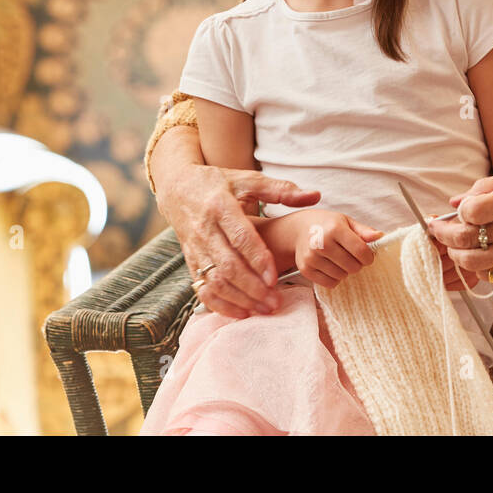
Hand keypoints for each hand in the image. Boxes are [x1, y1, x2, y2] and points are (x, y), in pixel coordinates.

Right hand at [157, 154, 321, 318]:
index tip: (275, 278)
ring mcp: (195, 248)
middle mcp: (205, 229)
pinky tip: (241, 312)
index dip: (258, 260)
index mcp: (221, 206)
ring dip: (240, 299)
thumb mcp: (247, 180)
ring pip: (215, 281)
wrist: (177, 188)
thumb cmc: (218, 183)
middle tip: (276, 301)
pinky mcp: (190, 262)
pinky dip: (220, 305)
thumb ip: (280, 190)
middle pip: (228, 265)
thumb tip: (314, 196)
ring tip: (264, 309)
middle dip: (253, 288)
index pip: (241, 237)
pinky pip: (202, 289)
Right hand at [291, 209, 382, 288]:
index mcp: (334, 228)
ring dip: (345, 271)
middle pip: (353, 267)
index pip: (361, 251)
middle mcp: (321, 243)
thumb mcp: (346, 221)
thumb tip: (381, 236)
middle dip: (357, 264)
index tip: (367, 256)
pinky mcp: (305, 269)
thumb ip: (364, 231)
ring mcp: (312, 257)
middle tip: (351, 256)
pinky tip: (330, 266)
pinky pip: (330, 283)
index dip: (369, 257)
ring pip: (342, 276)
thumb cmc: (327, 224)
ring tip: (339, 259)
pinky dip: (334, 278)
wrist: (298, 229)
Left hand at [426, 169, 492, 283]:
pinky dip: (476, 267)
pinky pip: (488, 274)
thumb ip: (486, 186)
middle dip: (444, 235)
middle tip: (438, 230)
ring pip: (471, 260)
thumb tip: (455, 202)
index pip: (472, 211)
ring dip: (455, 253)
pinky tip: (476, 255)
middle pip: (466, 237)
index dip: (460, 211)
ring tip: (454, 246)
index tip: (460, 211)